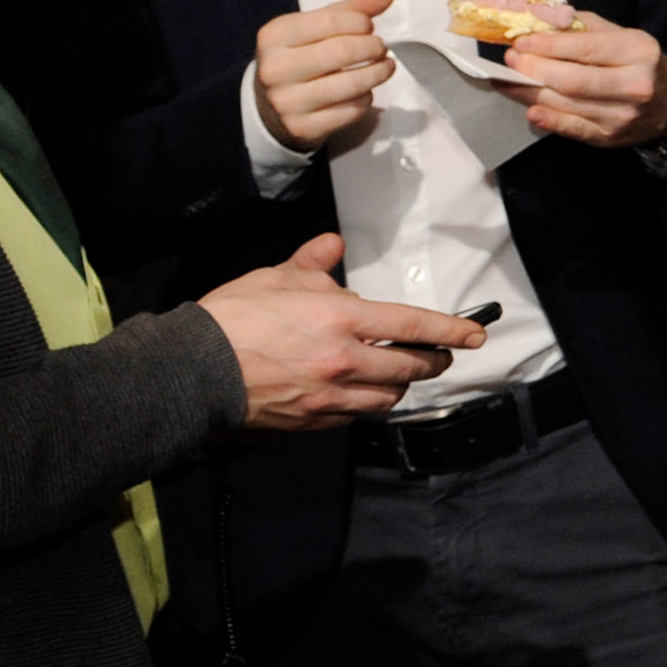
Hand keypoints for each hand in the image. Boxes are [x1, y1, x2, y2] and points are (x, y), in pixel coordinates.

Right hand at [198, 235, 488, 429]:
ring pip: (389, 396)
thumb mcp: (273, 278)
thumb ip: (313, 263)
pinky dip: (367, 402)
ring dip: (402, 384)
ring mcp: (330, 396)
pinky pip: (357, 415)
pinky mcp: (313, 420)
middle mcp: (344, 361)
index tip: (476, 334)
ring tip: (400, 371)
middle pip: (412, 367)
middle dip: (433, 359)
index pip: (414, 325)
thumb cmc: (230, 320)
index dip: (451, 330)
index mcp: (340, 320)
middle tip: (439, 353)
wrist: (190, 373)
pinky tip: (361, 391)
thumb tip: (333, 245)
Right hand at [253, 0, 396, 155]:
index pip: (330, 20)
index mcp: (274, 36)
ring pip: (351, 84)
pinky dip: (366, 98)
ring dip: (379, 73)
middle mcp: (275, 69)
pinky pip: (351, 110)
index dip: (361, 22)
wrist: (268, 108)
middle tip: (380, 48)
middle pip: (342, 51)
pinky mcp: (302, 127)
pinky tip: (364, 91)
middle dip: (373, 47)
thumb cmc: (299, 58)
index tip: (368, 26)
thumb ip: (353, 8)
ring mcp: (287, 102)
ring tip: (384, 66)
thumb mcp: (315, 28)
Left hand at [496, 10, 666, 148]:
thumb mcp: (622, 36)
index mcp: (639, 52)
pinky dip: (549, 120)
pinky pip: (573, 129)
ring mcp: (623, 115)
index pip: (587, 48)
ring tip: (506, 80)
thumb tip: (538, 18)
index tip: (521, 42)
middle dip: (535, 70)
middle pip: (573, 80)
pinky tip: (530, 110)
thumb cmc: (638, 63)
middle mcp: (635, 85)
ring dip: (529, 93)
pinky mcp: (610, 137)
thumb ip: (582, 26)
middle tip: (510, 60)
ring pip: (567, 104)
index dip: (549, 45)